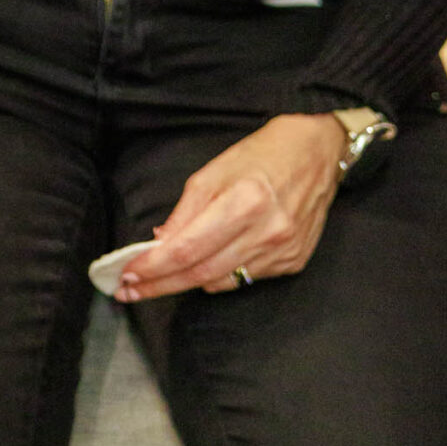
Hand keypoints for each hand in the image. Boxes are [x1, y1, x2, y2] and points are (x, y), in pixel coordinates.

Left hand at [115, 114, 343, 300]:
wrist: (319, 154)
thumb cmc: (262, 155)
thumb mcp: (214, 171)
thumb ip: (185, 212)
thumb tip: (160, 244)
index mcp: (243, 202)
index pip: (187, 249)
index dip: (153, 267)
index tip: (127, 275)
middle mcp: (266, 232)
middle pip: (201, 273)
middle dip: (161, 284)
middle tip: (131, 291)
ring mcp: (283, 251)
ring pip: (222, 281)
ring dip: (187, 283)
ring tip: (161, 279)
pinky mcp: (293, 261)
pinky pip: (245, 278)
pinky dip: (220, 274)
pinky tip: (208, 263)